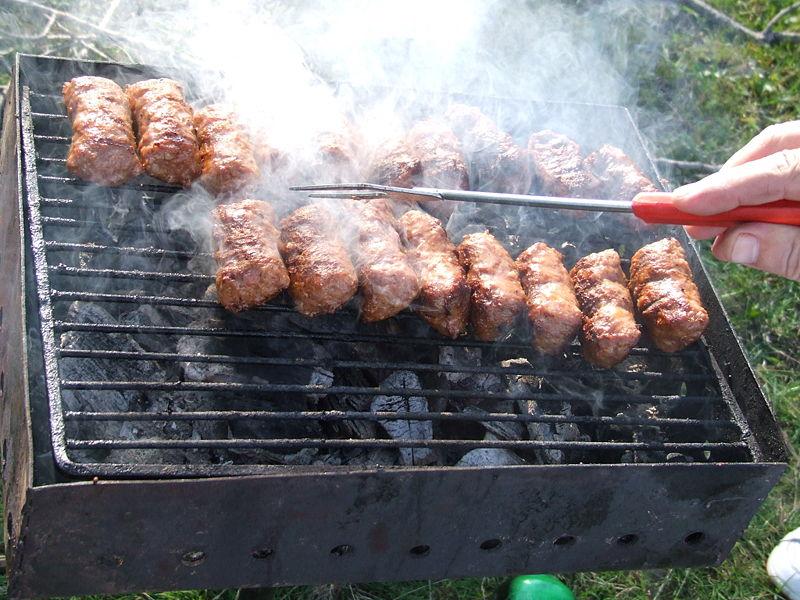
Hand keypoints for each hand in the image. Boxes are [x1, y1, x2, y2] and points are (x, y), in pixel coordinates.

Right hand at [671, 121, 799, 281]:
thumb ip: (787, 251)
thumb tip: (733, 244)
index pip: (779, 169)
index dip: (725, 188)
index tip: (682, 204)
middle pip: (776, 145)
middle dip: (730, 178)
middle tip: (695, 213)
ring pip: (784, 147)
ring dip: (748, 180)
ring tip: (724, 218)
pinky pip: (793, 159)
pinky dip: (770, 182)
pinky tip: (758, 211)